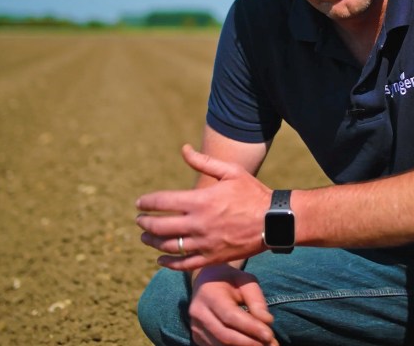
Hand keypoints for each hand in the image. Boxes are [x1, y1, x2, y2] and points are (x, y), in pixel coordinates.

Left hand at [136, 144, 270, 270]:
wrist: (274, 221)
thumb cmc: (252, 193)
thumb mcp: (230, 172)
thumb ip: (204, 162)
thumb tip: (184, 149)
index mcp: (201, 201)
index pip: (163, 202)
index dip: (147, 202)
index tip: (139, 203)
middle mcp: (199, 224)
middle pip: (161, 227)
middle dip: (145, 223)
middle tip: (139, 221)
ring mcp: (205, 243)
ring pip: (170, 246)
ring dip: (153, 242)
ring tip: (145, 238)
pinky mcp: (213, 258)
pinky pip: (185, 264)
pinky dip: (169, 263)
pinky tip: (160, 259)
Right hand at [189, 264, 277, 345]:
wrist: (206, 282)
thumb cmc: (230, 280)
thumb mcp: (245, 281)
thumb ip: (256, 299)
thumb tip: (267, 322)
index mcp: (209, 294)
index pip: (230, 316)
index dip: (250, 327)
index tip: (269, 335)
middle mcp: (198, 312)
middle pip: (225, 335)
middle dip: (250, 343)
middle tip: (271, 345)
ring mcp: (195, 327)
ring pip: (221, 345)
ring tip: (265, 345)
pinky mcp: (197, 338)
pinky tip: (251, 344)